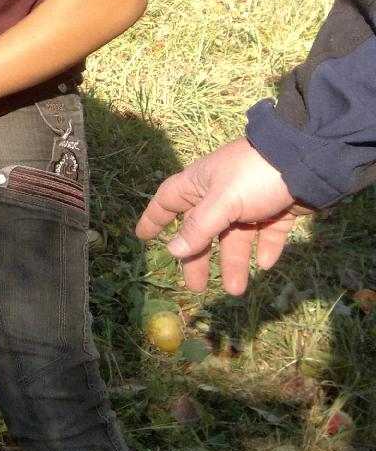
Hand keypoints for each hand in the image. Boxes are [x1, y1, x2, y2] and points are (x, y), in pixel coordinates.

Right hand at [135, 137, 309, 294]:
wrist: (307, 160)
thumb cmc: (253, 176)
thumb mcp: (223, 202)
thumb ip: (199, 228)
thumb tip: (173, 251)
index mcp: (199, 185)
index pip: (167, 202)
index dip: (154, 219)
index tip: (143, 238)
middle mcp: (220, 194)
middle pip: (202, 230)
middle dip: (199, 258)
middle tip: (196, 287)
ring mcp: (250, 203)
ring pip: (236, 238)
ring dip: (234, 263)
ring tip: (236, 290)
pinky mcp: (277, 210)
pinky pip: (267, 234)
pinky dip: (265, 249)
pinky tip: (264, 264)